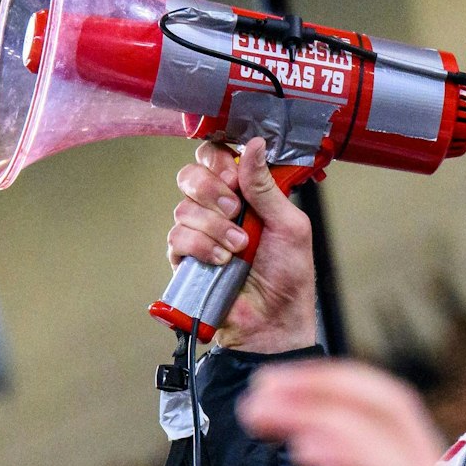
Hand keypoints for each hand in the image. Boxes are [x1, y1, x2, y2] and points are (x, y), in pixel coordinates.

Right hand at [165, 138, 319, 352]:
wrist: (273, 321)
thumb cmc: (288, 277)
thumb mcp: (289, 225)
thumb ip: (266, 186)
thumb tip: (255, 145)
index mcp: (245, 193)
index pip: (216, 157)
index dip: (219, 161)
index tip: (234, 177)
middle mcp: (219, 209)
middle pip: (191, 175)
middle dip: (212, 190)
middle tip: (235, 210)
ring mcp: (200, 233)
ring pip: (184, 208)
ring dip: (214, 227)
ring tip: (239, 248)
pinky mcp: (185, 258)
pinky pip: (177, 237)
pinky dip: (201, 247)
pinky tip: (221, 260)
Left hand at [239, 362, 465, 465]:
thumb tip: (325, 452)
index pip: (377, 411)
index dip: (323, 389)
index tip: (267, 391)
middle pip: (387, 403)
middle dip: (318, 385)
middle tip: (260, 392)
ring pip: (389, 429)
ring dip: (321, 408)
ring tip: (266, 410)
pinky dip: (349, 453)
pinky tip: (306, 447)